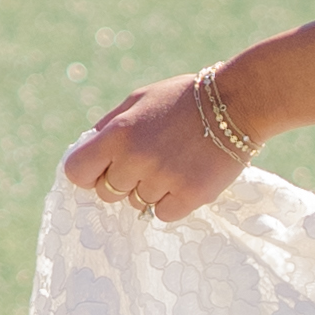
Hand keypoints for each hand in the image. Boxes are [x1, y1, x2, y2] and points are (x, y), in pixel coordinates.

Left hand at [65, 76, 259, 220]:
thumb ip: (108, 127)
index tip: (101, 169)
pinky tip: (185, 177)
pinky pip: (163, 214)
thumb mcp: (138, 100)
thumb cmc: (183, 99)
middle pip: (107, 192)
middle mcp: (136, 159)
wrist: (237, 103)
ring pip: (137, 204)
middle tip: (148, 161)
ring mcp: (163, 180)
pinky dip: (171, 202)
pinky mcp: (189, 196)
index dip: (88, 172)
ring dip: (150, 189)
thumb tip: (85, 153)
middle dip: (122, 181)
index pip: (77, 171)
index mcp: (118, 133)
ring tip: (173, 163)